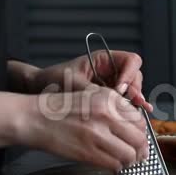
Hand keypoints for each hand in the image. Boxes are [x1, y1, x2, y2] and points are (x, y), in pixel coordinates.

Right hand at [20, 87, 148, 170]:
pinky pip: (114, 164)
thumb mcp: (92, 97)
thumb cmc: (61, 108)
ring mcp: (98, 134)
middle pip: (139, 138)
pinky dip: (117, 167)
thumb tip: (135, 127)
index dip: (142, 131)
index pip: (139, 119)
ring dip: (130, 160)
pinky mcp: (88, 152)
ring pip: (130, 154)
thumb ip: (114, 109)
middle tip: (140, 154)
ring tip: (126, 161)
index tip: (139, 137)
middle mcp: (107, 114)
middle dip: (142, 149)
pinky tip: (113, 164)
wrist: (34, 118)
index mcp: (109, 99)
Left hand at [30, 50, 152, 111]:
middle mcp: (111, 70)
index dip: (130, 74)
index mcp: (104, 59)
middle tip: (131, 103)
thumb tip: (114, 99)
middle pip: (135, 76)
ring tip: (133, 112)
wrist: (40, 90)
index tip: (121, 89)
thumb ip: (94, 91)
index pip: (130, 61)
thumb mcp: (74, 84)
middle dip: (134, 90)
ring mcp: (112, 83)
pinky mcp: (110, 97)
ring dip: (134, 101)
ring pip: (133, 90)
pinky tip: (135, 116)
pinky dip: (130, 109)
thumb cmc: (52, 80)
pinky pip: (125, 101)